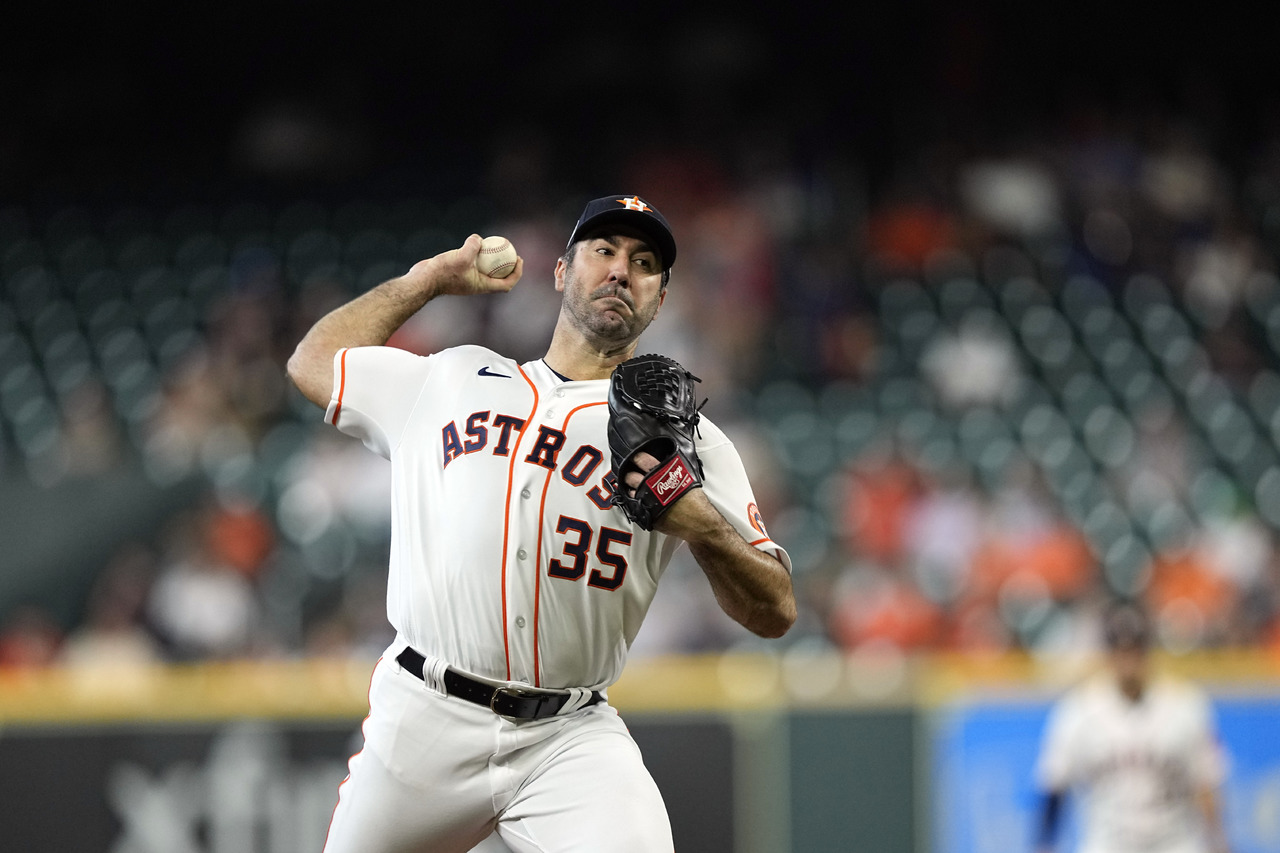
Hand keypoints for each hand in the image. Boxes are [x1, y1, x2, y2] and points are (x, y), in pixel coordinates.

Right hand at [405, 234, 523, 298]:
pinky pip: (473, 263)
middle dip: (508, 265)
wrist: (423, 279)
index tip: (519, 260)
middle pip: (499, 277)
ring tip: (495, 244)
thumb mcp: (461, 257)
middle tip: (511, 251)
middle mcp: (477, 284)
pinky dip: (477, 254)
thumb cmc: (442, 272)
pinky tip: (475, 242)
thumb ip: (473, 246)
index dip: (517, 273)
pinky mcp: (459, 272)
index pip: (506, 284)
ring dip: (492, 259)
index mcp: (482, 286)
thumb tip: (479, 238)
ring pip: (486, 269)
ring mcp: (468, 278)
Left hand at [623, 451, 713, 538]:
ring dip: (631, 490)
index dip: (637, 457)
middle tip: (629, 474)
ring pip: (631, 493)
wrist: (698, 522)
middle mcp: (651, 487)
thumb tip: (670, 464)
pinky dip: (636, 504)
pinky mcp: (647, 516)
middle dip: (629, 475)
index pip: (644, 460)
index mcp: (662, 475)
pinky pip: (636, 508)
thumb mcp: (687, 478)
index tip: (635, 457)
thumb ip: (675, 470)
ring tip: (633, 489)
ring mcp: (647, 502)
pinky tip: (639, 502)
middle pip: (632, 477)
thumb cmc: (696, 502)